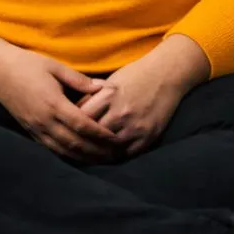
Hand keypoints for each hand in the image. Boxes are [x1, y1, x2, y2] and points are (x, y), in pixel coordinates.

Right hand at [0, 45, 126, 164]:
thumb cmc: (27, 64)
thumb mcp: (54, 66)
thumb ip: (79, 80)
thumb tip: (103, 88)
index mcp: (53, 103)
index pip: (83, 125)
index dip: (102, 134)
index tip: (117, 139)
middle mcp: (45, 120)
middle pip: (76, 143)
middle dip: (97, 152)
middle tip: (116, 155)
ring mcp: (36, 128)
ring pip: (64, 150)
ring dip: (85, 158)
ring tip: (102, 161)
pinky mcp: (30, 131)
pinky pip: (52, 149)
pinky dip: (68, 155)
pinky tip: (80, 157)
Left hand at [75, 38, 207, 156]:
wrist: (166, 75)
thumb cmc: (134, 76)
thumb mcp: (109, 82)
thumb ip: (92, 98)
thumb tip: (73, 113)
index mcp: (109, 95)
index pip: (83, 116)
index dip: (73, 123)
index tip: (66, 127)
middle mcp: (121, 112)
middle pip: (94, 134)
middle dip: (82, 140)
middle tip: (72, 145)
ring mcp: (136, 126)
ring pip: (109, 147)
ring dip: (97, 152)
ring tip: (86, 155)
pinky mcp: (148, 136)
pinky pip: (127, 153)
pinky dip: (115, 156)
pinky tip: (106, 157)